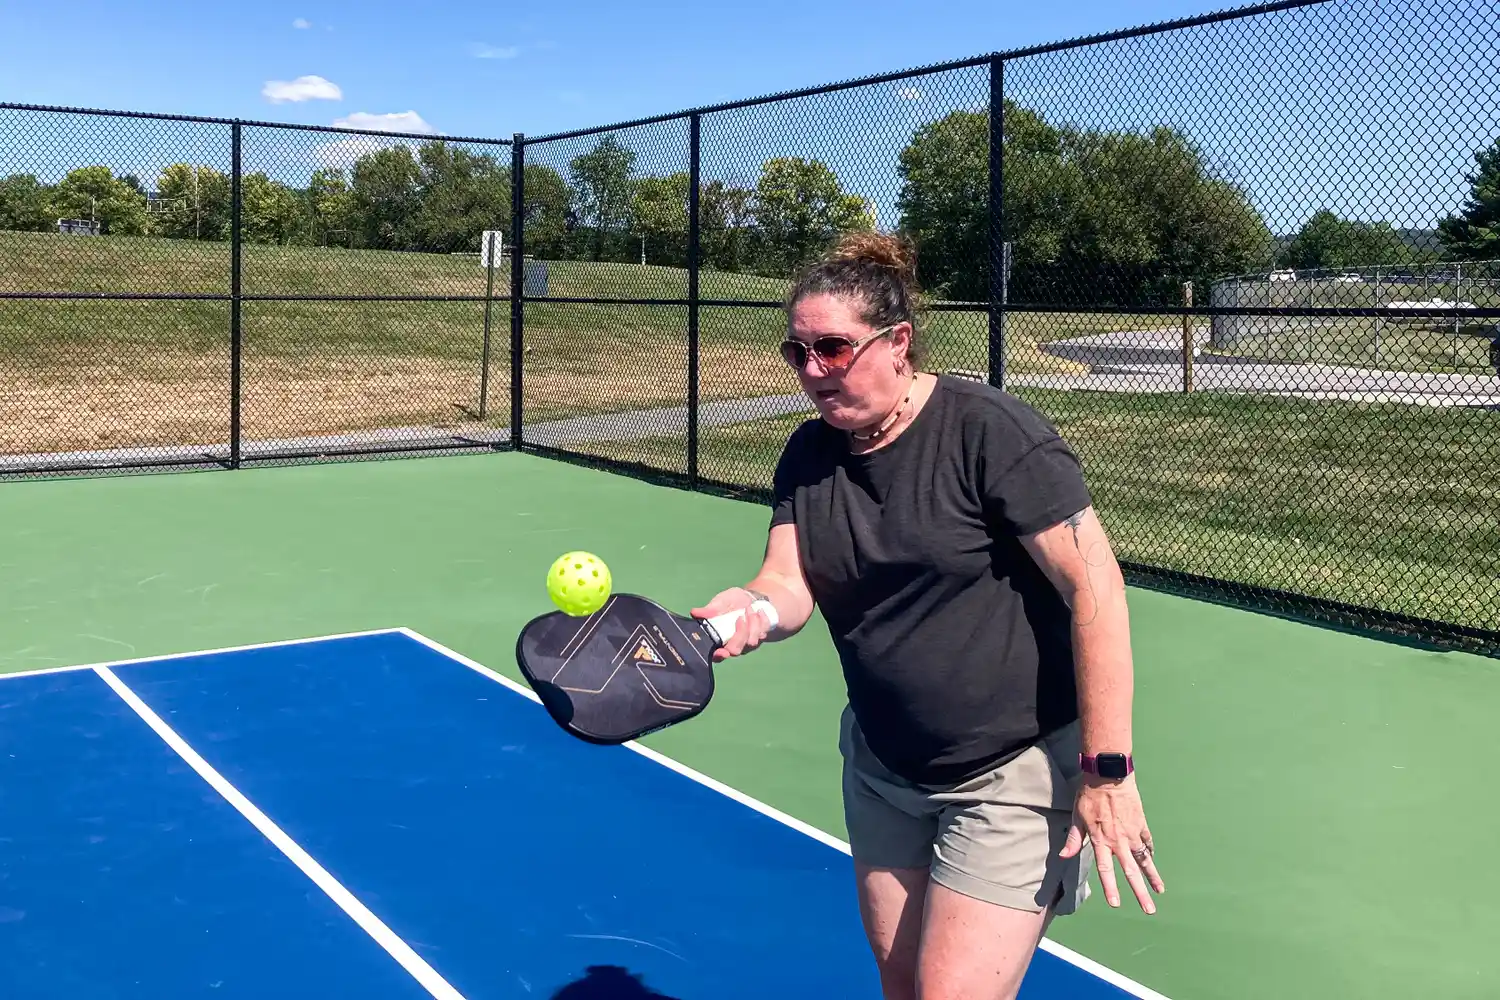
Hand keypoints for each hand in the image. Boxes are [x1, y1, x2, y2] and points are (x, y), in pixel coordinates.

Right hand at [690, 587, 772, 661]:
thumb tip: (695, 612)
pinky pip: (763, 633)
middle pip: (736, 650)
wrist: (750, 598)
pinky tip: (759, 611)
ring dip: (752, 623)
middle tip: (740, 617)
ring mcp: (747, 643)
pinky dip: (762, 620)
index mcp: (718, 639)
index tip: (722, 651)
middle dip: (739, 634)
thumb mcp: (720, 601)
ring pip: (752, 642)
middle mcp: (733, 645)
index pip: (716, 655)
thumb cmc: (730, 602)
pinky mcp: (760, 638)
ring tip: (749, 608)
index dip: (719, 656)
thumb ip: (710, 609)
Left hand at [1060, 774, 1163, 913]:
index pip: (1106, 870)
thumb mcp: (1076, 817)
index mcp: (1102, 840)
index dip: (1111, 888)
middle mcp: (1119, 841)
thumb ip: (1073, 839)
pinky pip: (1147, 842)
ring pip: (1145, 860)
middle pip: (1131, 872)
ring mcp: (1133, 833)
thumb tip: (1063, 856)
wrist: (1109, 775)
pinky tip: (1152, 860)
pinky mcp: (1141, 823)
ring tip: (1160, 891)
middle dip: (1140, 893)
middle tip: (1149, 910)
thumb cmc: (1089, 795)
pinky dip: (1150, 852)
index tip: (1116, 904)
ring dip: (1152, 877)